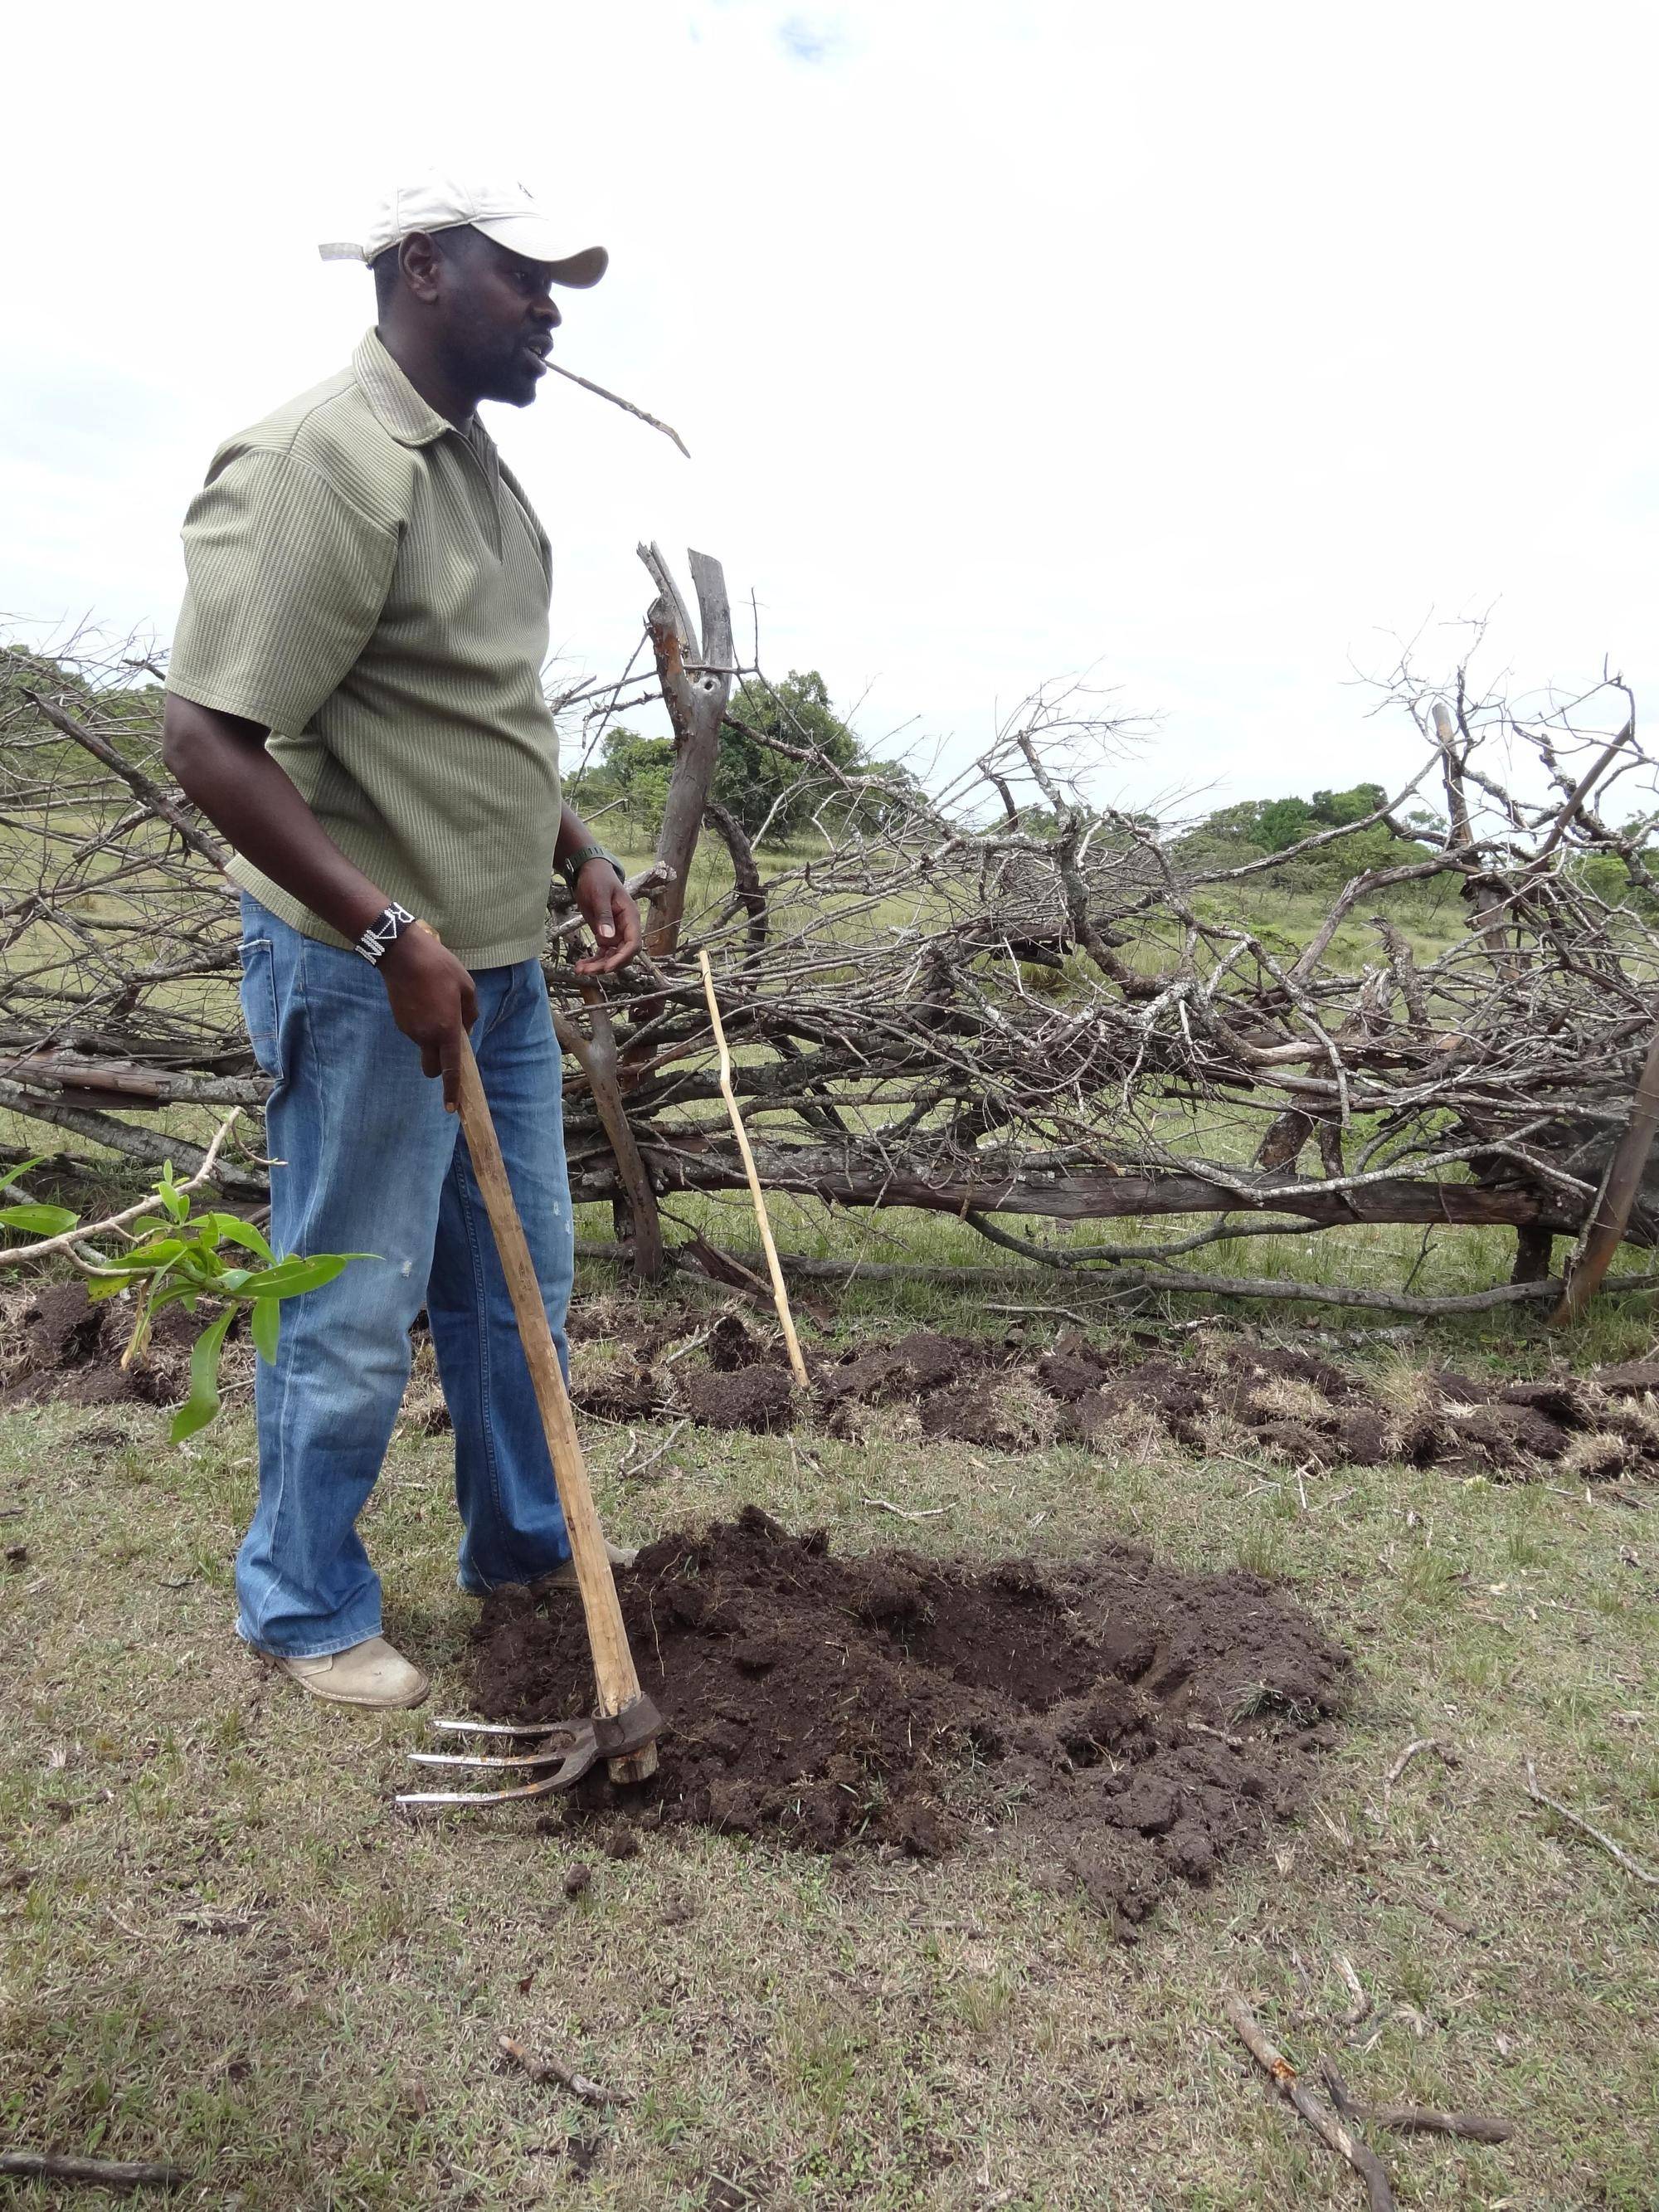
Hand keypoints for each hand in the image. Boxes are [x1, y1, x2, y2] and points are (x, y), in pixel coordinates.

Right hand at [379, 927, 478, 1109]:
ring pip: (424, 1045)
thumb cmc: (440, 968)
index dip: (451, 1089)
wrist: (403, 955)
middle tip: (447, 1048)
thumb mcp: (466, 986)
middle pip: (431, 1068)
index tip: (451, 1107)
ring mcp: (410, 1030)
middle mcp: (426, 1035)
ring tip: (437, 1004)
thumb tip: (466, 1028)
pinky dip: (423, 1025)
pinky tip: (425, 1001)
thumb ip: (470, 1012)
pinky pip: (416, 1031)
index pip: (450, 1068)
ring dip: (433, 1037)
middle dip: (438, 1069)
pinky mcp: (400, 1021)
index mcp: (446, 1030)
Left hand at [572, 861, 642, 975]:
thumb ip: (604, 915)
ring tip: (580, 970)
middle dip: (606, 965)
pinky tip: (581, 966)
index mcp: (630, 917)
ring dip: (598, 966)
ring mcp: (616, 933)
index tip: (608, 967)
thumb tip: (607, 938)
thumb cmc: (597, 879)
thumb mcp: (599, 894)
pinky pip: (602, 953)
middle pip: (622, 954)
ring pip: (612, 957)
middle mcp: (625, 928)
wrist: (589, 872)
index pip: (633, 943)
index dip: (623, 957)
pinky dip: (593, 961)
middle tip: (587, 971)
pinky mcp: (605, 935)